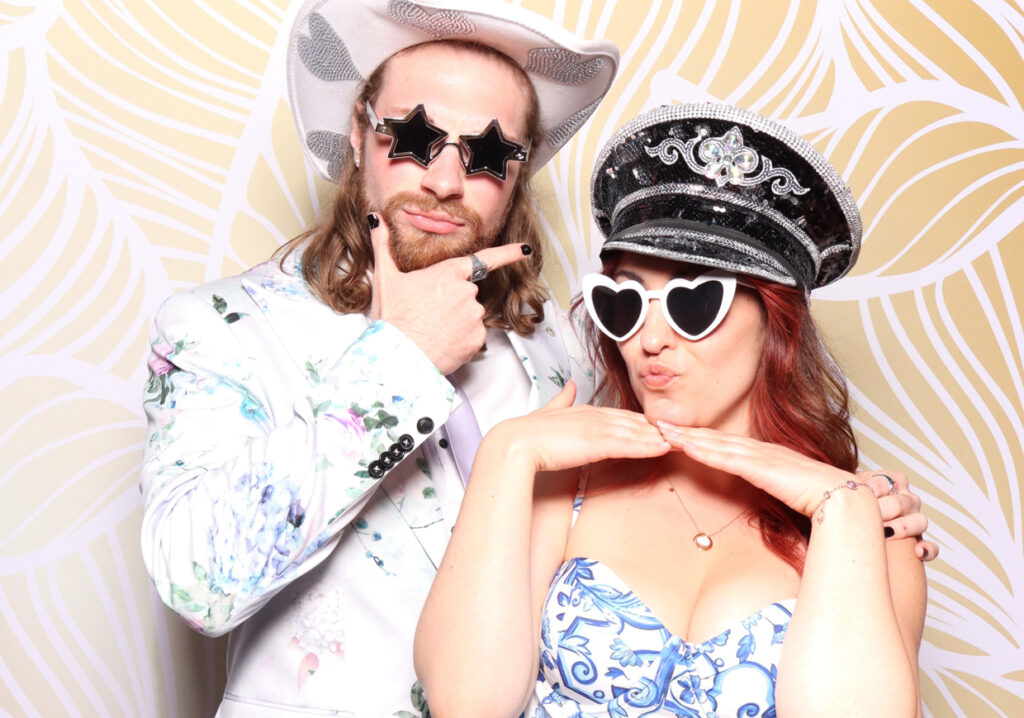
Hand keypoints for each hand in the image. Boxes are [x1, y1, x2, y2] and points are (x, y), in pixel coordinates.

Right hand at [368, 214, 530, 374]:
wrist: (396, 357)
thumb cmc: (392, 319)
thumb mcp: (385, 279)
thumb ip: (383, 245)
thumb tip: (376, 220)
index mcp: (448, 273)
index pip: (484, 259)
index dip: (508, 253)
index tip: (524, 250)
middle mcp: (466, 292)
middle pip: (466, 293)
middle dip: (451, 302)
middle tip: (427, 313)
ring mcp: (474, 316)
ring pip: (470, 316)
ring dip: (456, 321)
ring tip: (431, 329)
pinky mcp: (478, 339)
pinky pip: (473, 336)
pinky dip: (460, 340)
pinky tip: (442, 342)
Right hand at [493, 381, 670, 473]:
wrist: (516, 443)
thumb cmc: (528, 434)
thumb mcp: (550, 411)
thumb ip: (562, 399)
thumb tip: (570, 384)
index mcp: (585, 411)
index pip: (619, 416)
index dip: (640, 422)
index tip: (657, 427)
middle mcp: (595, 416)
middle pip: (634, 422)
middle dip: (657, 428)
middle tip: (680, 433)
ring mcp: (597, 428)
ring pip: (637, 432)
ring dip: (660, 437)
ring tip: (681, 441)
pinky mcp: (597, 443)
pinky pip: (630, 444)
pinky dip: (649, 446)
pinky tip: (665, 448)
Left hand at [657, 423, 849, 516]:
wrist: (845, 501)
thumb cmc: (820, 501)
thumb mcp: (787, 491)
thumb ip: (771, 487)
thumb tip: (759, 492)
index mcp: (766, 456)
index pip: (725, 444)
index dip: (698, 436)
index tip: (674, 432)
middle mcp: (762, 450)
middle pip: (715, 438)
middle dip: (685, 430)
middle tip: (655, 422)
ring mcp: (762, 457)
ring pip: (716, 444)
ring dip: (687, 437)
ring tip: (661, 430)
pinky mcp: (763, 468)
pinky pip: (727, 458)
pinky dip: (705, 451)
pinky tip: (686, 446)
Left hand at [857, 469, 937, 560]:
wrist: (855, 516)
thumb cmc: (852, 498)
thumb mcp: (850, 484)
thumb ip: (851, 483)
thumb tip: (846, 489)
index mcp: (892, 480)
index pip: (884, 482)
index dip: (871, 490)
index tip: (858, 496)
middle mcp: (907, 498)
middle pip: (901, 503)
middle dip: (884, 509)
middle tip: (868, 517)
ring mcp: (914, 519)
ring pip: (919, 521)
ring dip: (903, 527)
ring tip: (887, 532)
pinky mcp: (918, 540)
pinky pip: (931, 547)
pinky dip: (928, 549)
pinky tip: (918, 552)